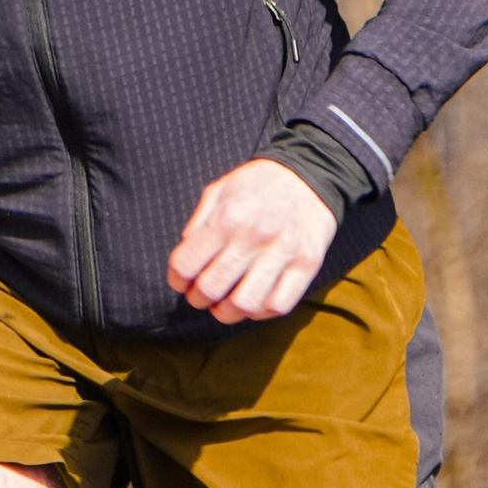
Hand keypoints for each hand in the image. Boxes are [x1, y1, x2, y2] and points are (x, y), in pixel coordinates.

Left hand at [167, 157, 333, 324]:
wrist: (310, 175)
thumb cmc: (259, 185)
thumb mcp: (220, 190)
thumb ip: (198, 222)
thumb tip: (185, 254)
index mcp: (227, 218)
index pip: (185, 265)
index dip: (176, 280)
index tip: (182, 281)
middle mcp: (253, 237)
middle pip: (211, 289)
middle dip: (198, 298)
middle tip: (202, 295)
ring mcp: (282, 253)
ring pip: (244, 304)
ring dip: (226, 313)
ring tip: (224, 305)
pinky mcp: (306, 266)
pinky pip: (278, 305)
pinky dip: (260, 312)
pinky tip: (253, 302)